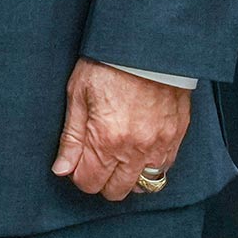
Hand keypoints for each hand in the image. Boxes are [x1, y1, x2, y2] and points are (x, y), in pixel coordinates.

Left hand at [50, 60, 192, 202]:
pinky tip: (138, 153)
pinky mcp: (176, 138)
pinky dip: (149, 168)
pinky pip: (164, 170)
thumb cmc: (107, 65)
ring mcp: (159, 146)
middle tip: (94, 160)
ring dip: (127, 178)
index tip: (75, 162)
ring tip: (116, 158)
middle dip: (100, 180)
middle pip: (115, 190)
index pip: (89, 182)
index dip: (77, 175)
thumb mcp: (78, 94)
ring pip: (142, 185)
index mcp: (106, 140)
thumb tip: (61, 169)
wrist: (146, 47)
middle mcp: (135, 150)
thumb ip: (71, 137)